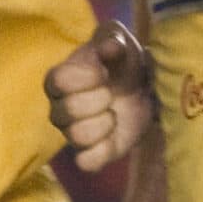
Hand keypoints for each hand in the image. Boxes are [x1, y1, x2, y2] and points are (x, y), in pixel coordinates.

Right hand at [47, 21, 153, 172]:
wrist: (144, 89)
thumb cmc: (123, 62)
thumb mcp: (120, 41)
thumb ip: (113, 38)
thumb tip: (110, 48)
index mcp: (60, 79)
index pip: (58, 81)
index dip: (86, 77)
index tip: (104, 72)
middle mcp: (60, 109)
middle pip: (67, 111)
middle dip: (100, 100)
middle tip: (112, 93)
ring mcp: (73, 133)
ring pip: (77, 137)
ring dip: (105, 123)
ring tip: (115, 113)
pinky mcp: (91, 155)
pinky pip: (87, 162)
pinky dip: (105, 150)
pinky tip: (116, 133)